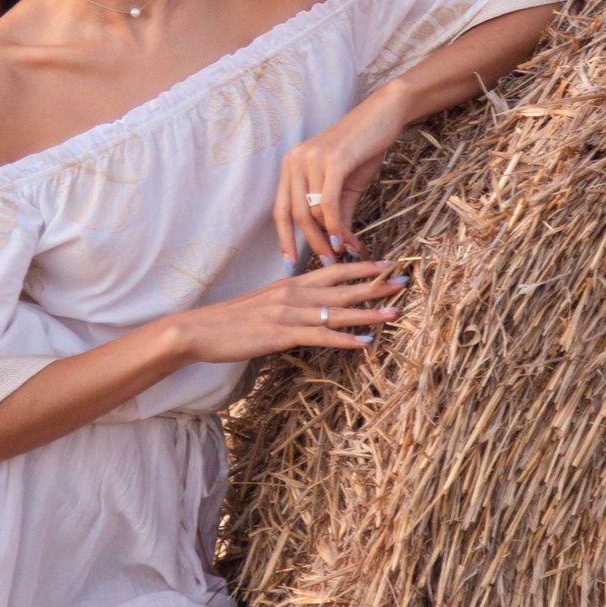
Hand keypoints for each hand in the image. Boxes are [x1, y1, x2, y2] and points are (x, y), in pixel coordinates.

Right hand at [162, 260, 405, 364]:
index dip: (362, 267)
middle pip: (343, 287)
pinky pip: (320, 336)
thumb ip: (288, 302)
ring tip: (396, 311)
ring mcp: (289, 313)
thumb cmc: (230, 320)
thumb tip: (309, 306)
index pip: (334, 270)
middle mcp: (293, 293)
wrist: (200, 330)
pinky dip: (345, 339)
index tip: (387, 264)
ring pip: (337, 311)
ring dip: (370, 312)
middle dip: (376, 284)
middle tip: (405, 279)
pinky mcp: (281, 334)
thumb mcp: (263, 304)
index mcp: (290, 284)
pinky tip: (365, 343)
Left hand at [274, 86, 407, 264]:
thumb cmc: (363, 149)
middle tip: (326, 264)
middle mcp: (295, 161)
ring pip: (312, 211)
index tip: (290, 263)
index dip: (284, 239)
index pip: (280, 210)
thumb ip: (338, 213)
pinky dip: (336, 226)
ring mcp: (311, 159)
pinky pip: (328, 202)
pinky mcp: (332, 161)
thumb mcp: (346, 185)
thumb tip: (339, 246)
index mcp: (291, 166)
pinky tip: (345, 241)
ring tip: (342, 253)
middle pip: (295, 215)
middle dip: (310, 244)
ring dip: (327, 238)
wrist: (383, 115)